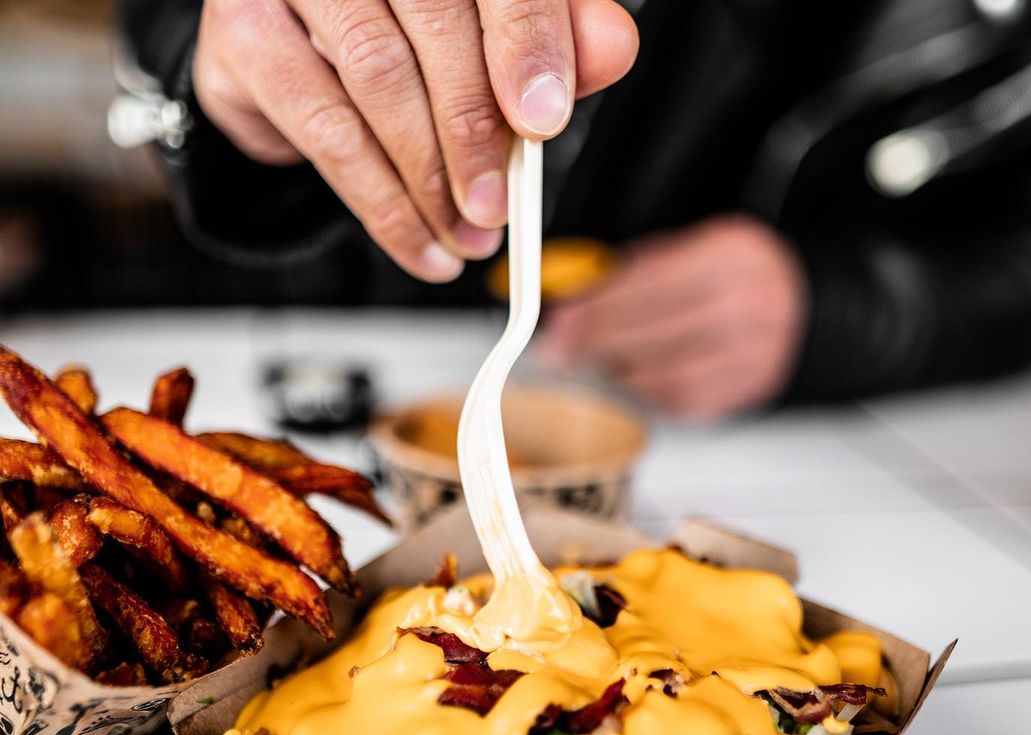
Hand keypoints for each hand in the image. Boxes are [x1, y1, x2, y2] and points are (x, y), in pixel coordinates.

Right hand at [193, 0, 637, 281]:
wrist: (293, 58)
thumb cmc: (404, 38)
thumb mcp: (493, 37)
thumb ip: (554, 38)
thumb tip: (612, 49)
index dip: (525, 42)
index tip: (541, 120)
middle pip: (432, 22)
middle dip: (474, 131)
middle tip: (497, 205)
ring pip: (378, 82)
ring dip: (432, 181)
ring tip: (467, 235)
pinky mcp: (249, 38)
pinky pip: (331, 135)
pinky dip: (386, 208)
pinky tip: (423, 245)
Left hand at [538, 217, 807, 419]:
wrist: (801, 308)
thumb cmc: (739, 278)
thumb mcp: (698, 247)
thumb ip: (644, 268)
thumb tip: (581, 297)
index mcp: (731, 255)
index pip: (652, 282)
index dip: (598, 306)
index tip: (563, 320)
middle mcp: (749, 303)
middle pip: (659, 329)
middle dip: (598, 342)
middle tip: (563, 350)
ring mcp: (754, 351)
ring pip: (671, 374)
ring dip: (621, 373)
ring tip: (596, 364)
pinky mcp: (747, 389)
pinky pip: (687, 400)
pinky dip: (650, 393)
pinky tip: (631, 380)